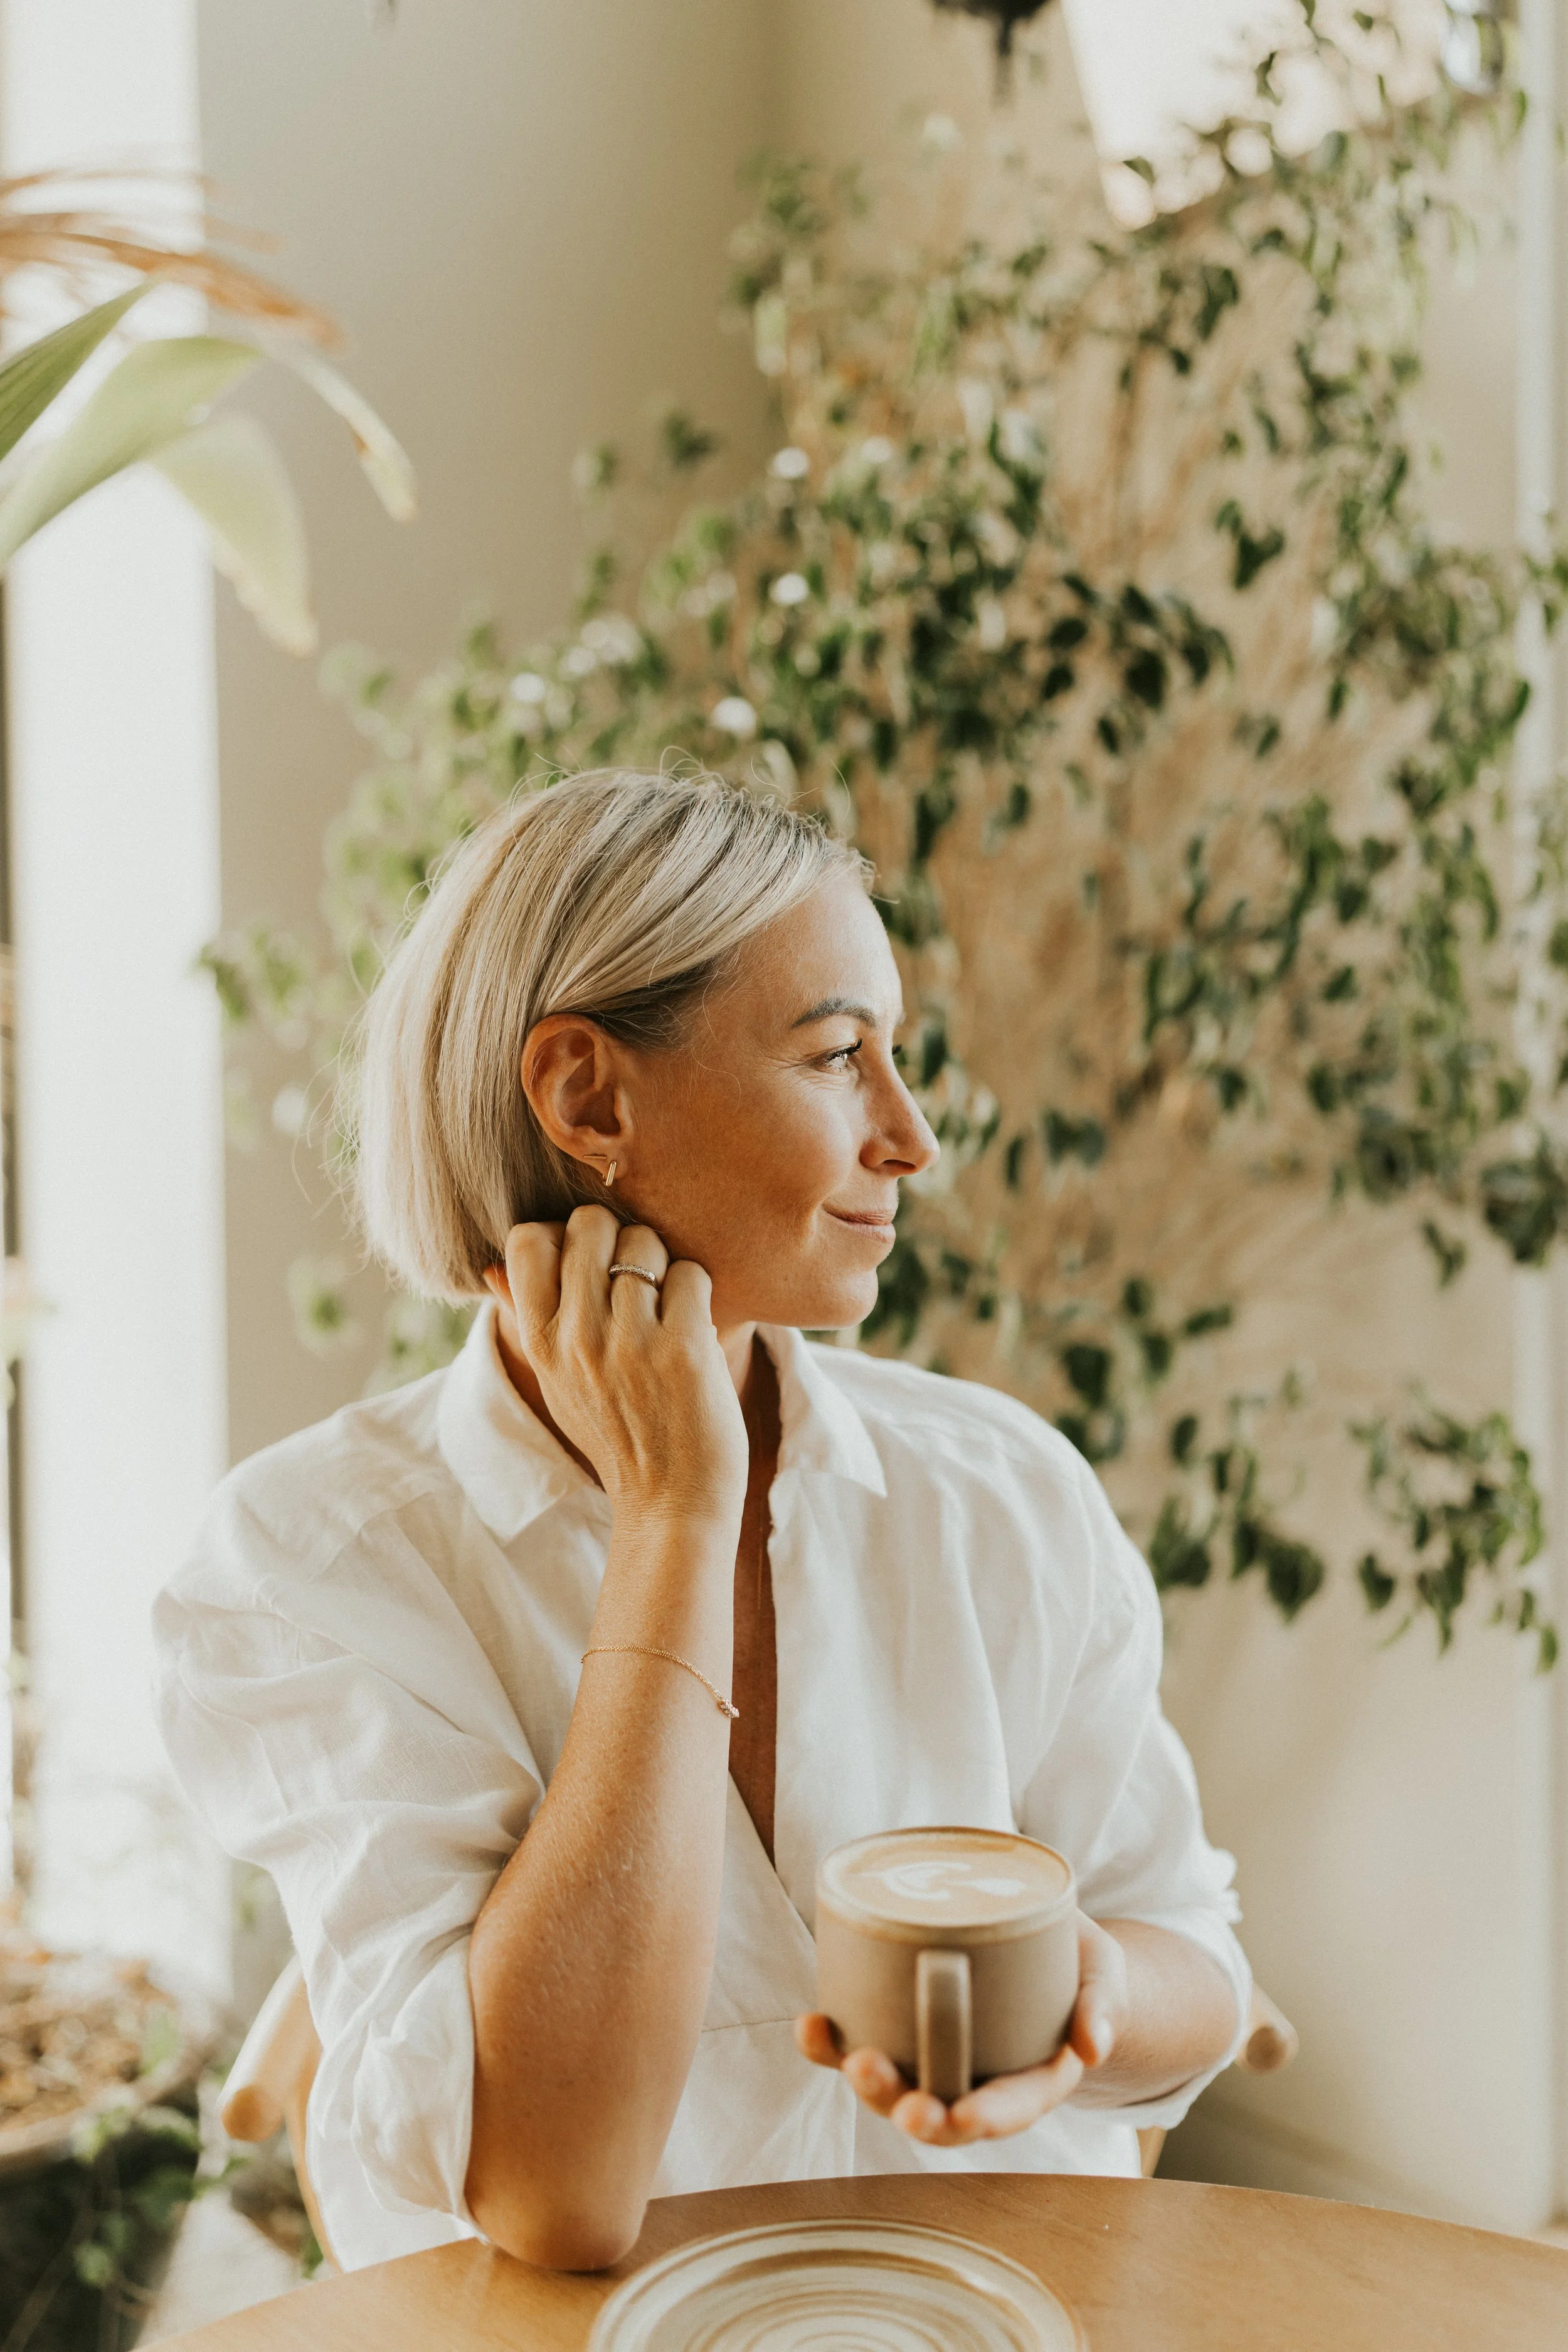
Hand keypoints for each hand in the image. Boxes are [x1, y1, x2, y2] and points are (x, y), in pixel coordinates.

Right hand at [499, 1205, 748, 1519]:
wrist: (669, 1506)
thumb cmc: (616, 1439)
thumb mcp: (557, 1385)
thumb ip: (529, 1322)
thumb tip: (491, 1266)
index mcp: (539, 1342)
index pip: (529, 1238)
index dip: (563, 1236)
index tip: (588, 1265)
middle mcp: (576, 1337)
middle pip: (592, 1223)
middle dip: (620, 1238)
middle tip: (636, 1280)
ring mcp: (629, 1341)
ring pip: (646, 1243)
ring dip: (664, 1267)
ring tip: (666, 1311)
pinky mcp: (683, 1348)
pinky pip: (690, 1273)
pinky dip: (697, 1293)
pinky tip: (692, 1329)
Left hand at [795, 1912, 1128, 2146]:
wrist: (1043, 1938)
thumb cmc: (1076, 1959)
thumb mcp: (1102, 1970)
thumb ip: (1103, 2001)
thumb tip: (1093, 2045)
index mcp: (1032, 2078)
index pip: (1011, 2107)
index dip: (988, 2117)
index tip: (965, 2116)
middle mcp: (976, 2080)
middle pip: (945, 2113)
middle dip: (920, 2115)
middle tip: (905, 2103)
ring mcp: (931, 2058)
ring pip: (896, 2089)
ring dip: (868, 2085)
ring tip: (848, 2057)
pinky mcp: (896, 2029)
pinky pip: (858, 2045)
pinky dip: (829, 2046)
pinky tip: (810, 2028)